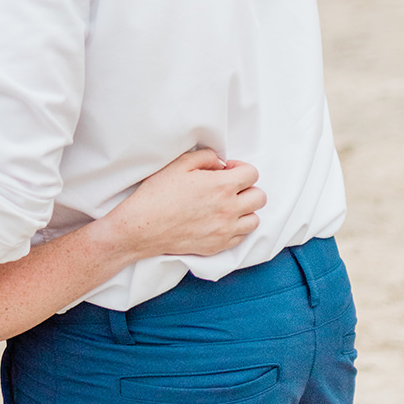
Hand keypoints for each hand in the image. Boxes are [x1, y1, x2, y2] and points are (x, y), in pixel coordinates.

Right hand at [105, 149, 265, 259]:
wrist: (144, 226)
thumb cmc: (159, 193)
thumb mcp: (179, 164)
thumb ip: (206, 157)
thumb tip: (220, 163)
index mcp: (221, 186)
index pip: (252, 174)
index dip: (241, 168)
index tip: (228, 170)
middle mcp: (229, 209)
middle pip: (259, 197)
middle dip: (247, 188)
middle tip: (230, 187)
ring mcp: (225, 230)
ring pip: (255, 219)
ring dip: (245, 210)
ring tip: (227, 206)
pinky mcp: (218, 246)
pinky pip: (241, 237)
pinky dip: (236, 228)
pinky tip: (220, 221)